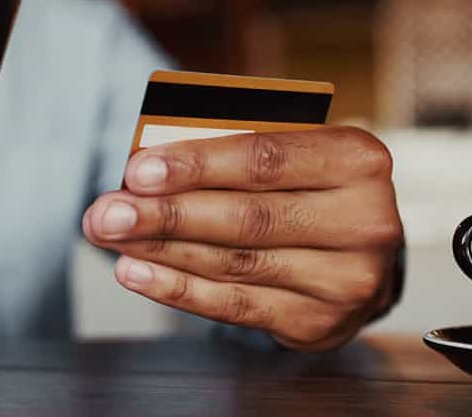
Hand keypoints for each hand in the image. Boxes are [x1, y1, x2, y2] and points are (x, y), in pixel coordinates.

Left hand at [82, 127, 400, 350]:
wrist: (364, 252)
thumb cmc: (310, 184)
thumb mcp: (294, 149)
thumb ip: (236, 148)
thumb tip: (151, 165)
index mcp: (357, 159)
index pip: (265, 159)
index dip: (196, 165)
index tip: (137, 170)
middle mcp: (364, 222)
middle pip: (246, 217)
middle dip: (166, 214)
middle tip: (107, 210)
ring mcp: (345, 280)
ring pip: (234, 263)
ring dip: (161, 250)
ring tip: (111, 235)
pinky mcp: (319, 323)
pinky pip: (235, 306)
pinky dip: (177, 288)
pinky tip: (136, 271)